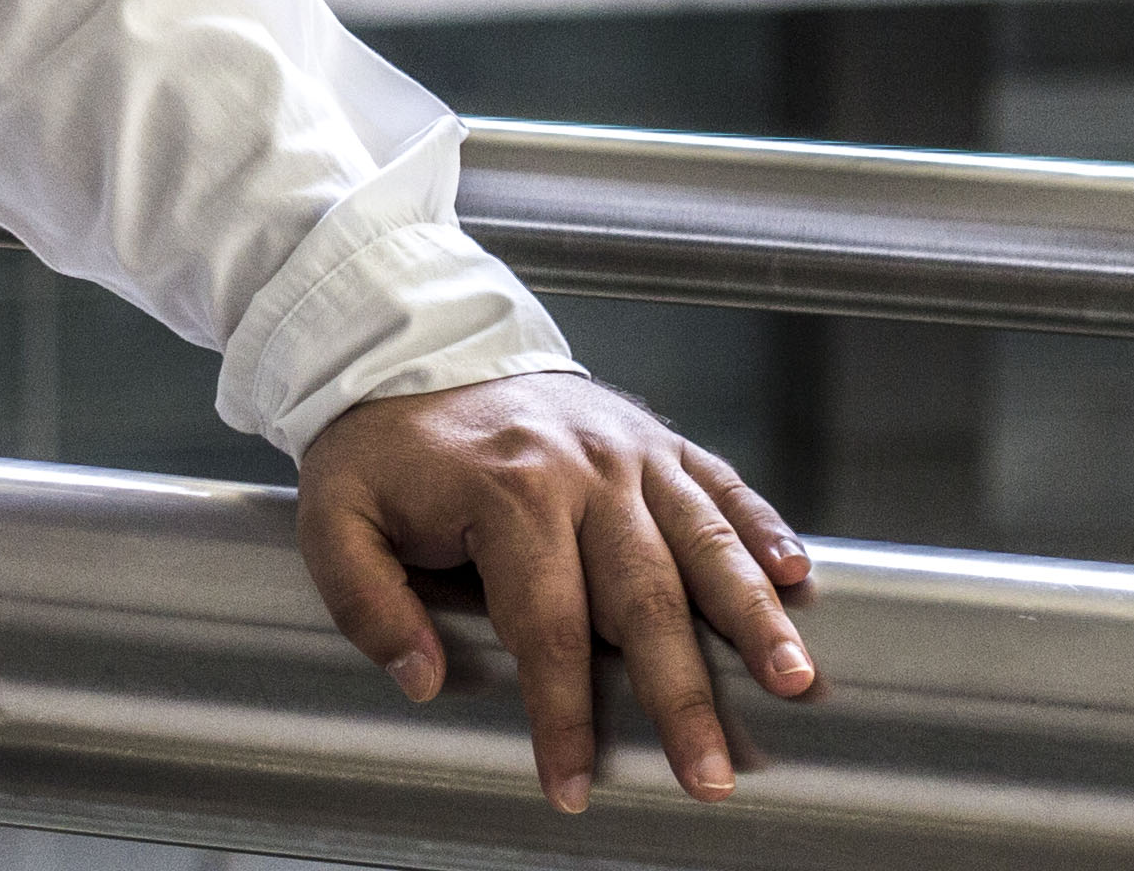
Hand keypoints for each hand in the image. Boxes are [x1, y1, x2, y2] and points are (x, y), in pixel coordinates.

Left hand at [294, 371, 817, 814]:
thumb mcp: (334, 515)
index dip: (563, 716)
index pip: (547, 627)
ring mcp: (629, 450)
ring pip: (705, 540)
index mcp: (507, 492)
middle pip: (644, 597)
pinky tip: (798, 577)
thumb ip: (366, 601)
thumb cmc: (383, 448)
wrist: (416, 347)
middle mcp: (583, 470)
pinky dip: (764, 528)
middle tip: (714, 774)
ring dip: (753, 615)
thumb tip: (422, 678)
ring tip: (793, 679)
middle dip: (682, 694)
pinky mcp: (658, 438)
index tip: (573, 786)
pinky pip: (721, 484)